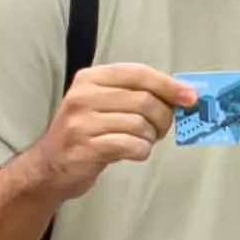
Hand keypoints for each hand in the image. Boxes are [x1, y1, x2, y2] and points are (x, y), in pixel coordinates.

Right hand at [29, 59, 185, 193]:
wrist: (49, 166)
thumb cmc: (86, 133)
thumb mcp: (102, 104)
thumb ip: (135, 95)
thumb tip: (182, 95)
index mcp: (90, 78)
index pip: (138, 74)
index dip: (168, 85)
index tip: (190, 97)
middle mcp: (83, 96)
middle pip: (144, 100)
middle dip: (163, 117)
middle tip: (162, 129)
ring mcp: (82, 122)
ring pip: (140, 124)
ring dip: (151, 137)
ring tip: (142, 141)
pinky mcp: (86, 147)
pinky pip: (131, 145)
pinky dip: (141, 150)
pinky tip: (135, 152)